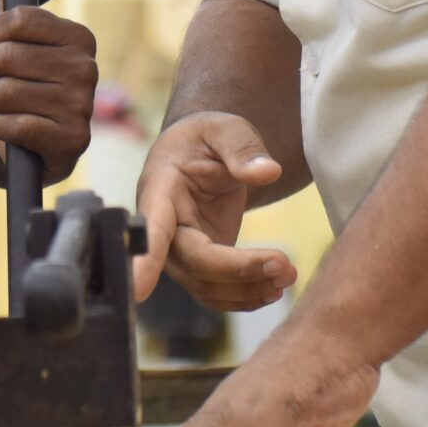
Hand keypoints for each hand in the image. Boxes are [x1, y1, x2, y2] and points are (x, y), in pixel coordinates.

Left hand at [0, 0, 98, 186]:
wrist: (8, 138)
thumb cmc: (12, 80)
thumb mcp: (10, 33)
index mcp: (79, 37)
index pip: (15, 20)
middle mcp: (88, 69)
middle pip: (6, 57)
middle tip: (0, 86)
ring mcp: (83, 107)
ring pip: (5, 92)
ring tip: (5, 110)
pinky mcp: (72, 143)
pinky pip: (14, 125)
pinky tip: (9, 131)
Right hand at [132, 113, 296, 307]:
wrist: (203, 153)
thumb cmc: (208, 137)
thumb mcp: (226, 130)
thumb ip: (243, 149)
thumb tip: (268, 173)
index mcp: (160, 190)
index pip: (152, 228)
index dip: (145, 259)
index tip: (139, 290)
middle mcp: (164, 228)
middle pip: (192, 264)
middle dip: (237, 271)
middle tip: (284, 265)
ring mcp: (180, 250)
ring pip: (205, 286)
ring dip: (247, 290)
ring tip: (289, 275)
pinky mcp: (201, 264)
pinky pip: (217, 291)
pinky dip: (246, 297)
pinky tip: (275, 288)